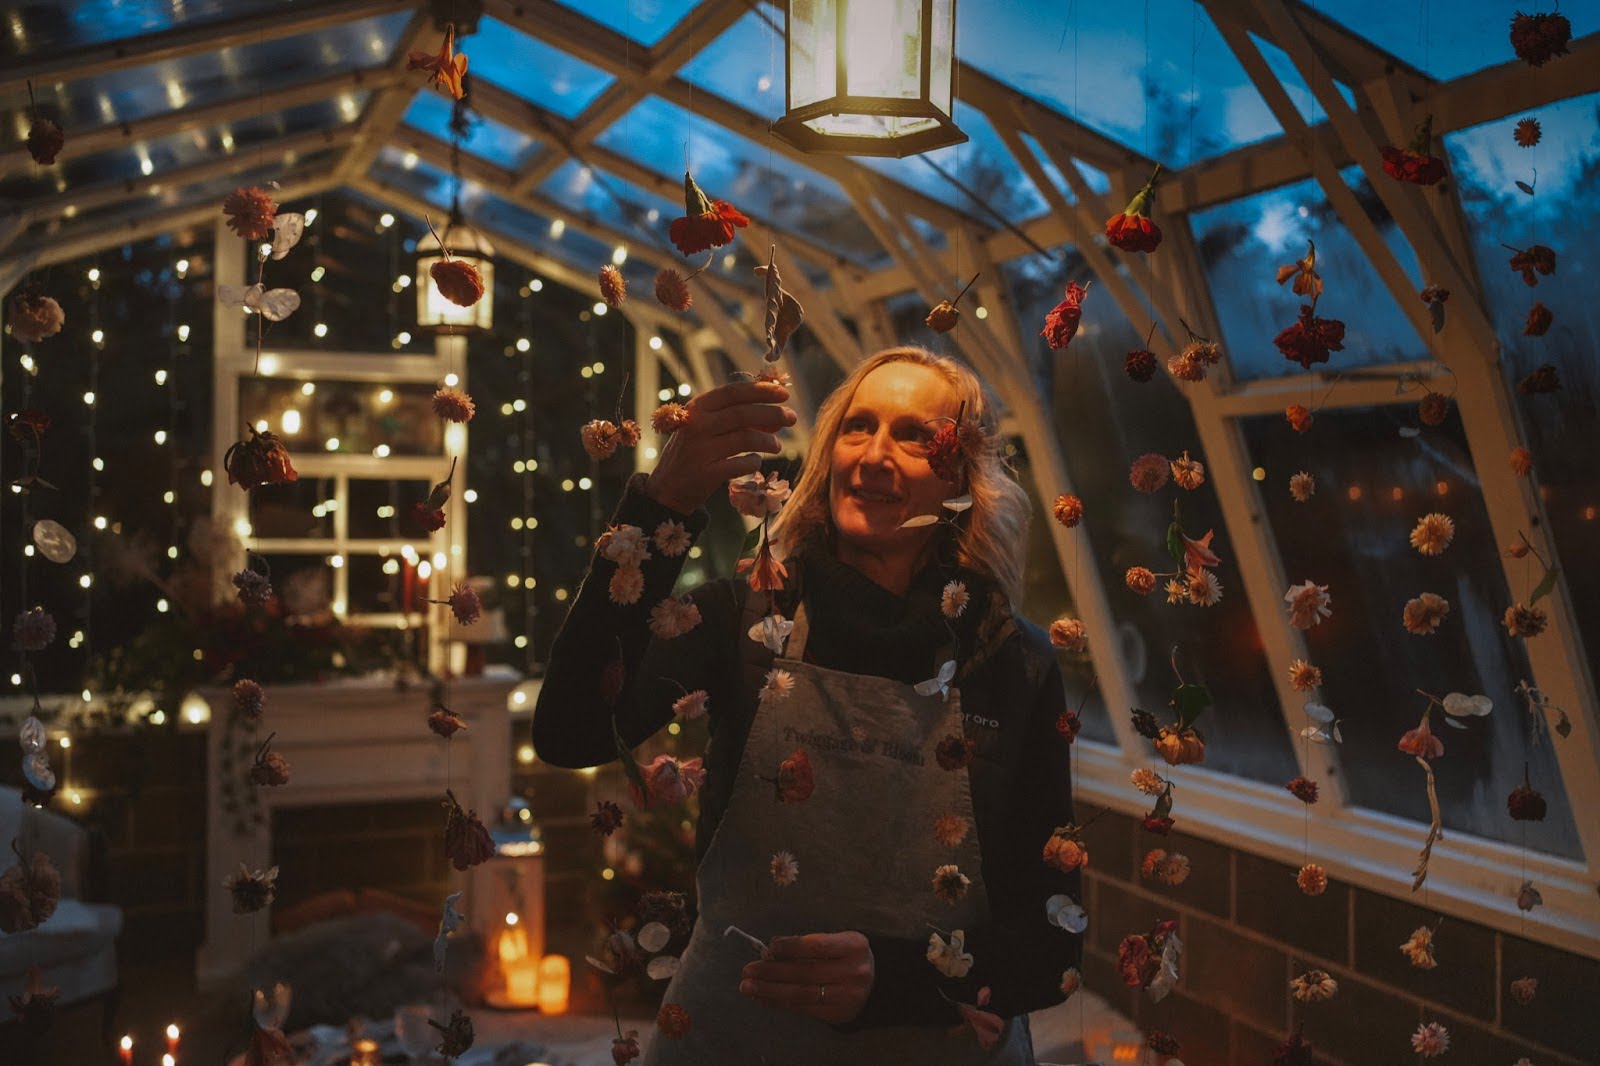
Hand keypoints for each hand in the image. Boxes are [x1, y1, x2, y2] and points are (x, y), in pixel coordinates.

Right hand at [644, 380, 795, 514]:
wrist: (667, 488)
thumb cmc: (693, 453)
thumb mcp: (708, 429)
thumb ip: (738, 419)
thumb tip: (777, 413)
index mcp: (697, 408)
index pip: (733, 393)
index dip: (760, 391)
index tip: (784, 393)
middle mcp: (696, 425)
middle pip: (742, 414)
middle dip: (772, 414)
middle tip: (792, 417)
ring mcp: (700, 450)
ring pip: (745, 439)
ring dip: (767, 441)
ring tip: (777, 446)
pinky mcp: (706, 474)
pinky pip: (741, 464)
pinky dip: (754, 462)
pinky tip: (755, 463)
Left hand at [738, 931, 873, 1023]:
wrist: (876, 982)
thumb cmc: (847, 956)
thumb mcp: (836, 941)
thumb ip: (807, 944)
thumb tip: (771, 951)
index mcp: (853, 946)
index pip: (817, 946)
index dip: (790, 947)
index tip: (768, 948)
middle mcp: (853, 972)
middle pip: (805, 973)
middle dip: (772, 972)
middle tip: (748, 970)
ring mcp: (847, 997)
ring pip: (802, 995)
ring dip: (770, 991)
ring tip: (748, 987)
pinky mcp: (838, 1014)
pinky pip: (803, 1009)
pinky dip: (779, 1003)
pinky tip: (763, 998)